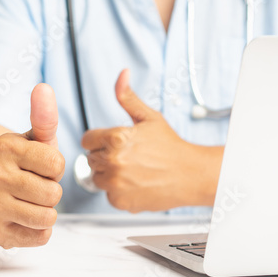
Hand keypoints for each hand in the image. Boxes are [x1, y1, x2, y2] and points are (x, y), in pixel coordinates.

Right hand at [0, 84, 64, 247]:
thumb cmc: (22, 162)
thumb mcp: (36, 138)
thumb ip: (45, 116)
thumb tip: (44, 88)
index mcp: (5, 147)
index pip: (57, 164)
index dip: (55, 168)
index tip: (40, 166)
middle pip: (54, 194)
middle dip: (51, 191)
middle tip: (34, 185)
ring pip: (48, 217)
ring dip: (46, 211)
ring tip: (31, 200)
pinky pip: (40, 237)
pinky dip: (39, 230)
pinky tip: (25, 217)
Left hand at [81, 69, 222, 212]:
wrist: (190, 175)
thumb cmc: (171, 147)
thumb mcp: (149, 118)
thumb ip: (128, 98)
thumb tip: (122, 75)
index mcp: (116, 138)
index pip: (87, 140)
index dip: (100, 140)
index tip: (113, 143)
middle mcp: (113, 161)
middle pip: (91, 159)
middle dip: (105, 156)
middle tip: (129, 157)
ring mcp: (116, 183)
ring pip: (98, 178)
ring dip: (110, 175)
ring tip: (133, 170)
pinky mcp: (120, 201)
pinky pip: (109, 195)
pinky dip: (119, 192)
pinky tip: (136, 184)